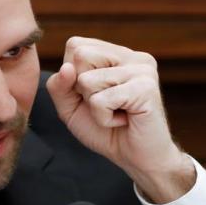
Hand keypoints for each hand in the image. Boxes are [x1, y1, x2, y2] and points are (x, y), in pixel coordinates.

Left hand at [46, 37, 194, 203]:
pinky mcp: (146, 88)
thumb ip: (59, 85)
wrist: (137, 159)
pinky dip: (104, 118)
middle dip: (82, 89)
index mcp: (116, 53)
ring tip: (117, 112)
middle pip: (80, 55)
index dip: (72, 75)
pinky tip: (123, 120)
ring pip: (87, 80)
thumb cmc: (104, 130)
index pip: (75, 45)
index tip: (93, 94)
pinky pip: (101, 100)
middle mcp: (132, 55)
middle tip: (107, 104)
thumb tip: (67, 68)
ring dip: (94, 107)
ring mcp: (142, 69)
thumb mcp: (70, 106)